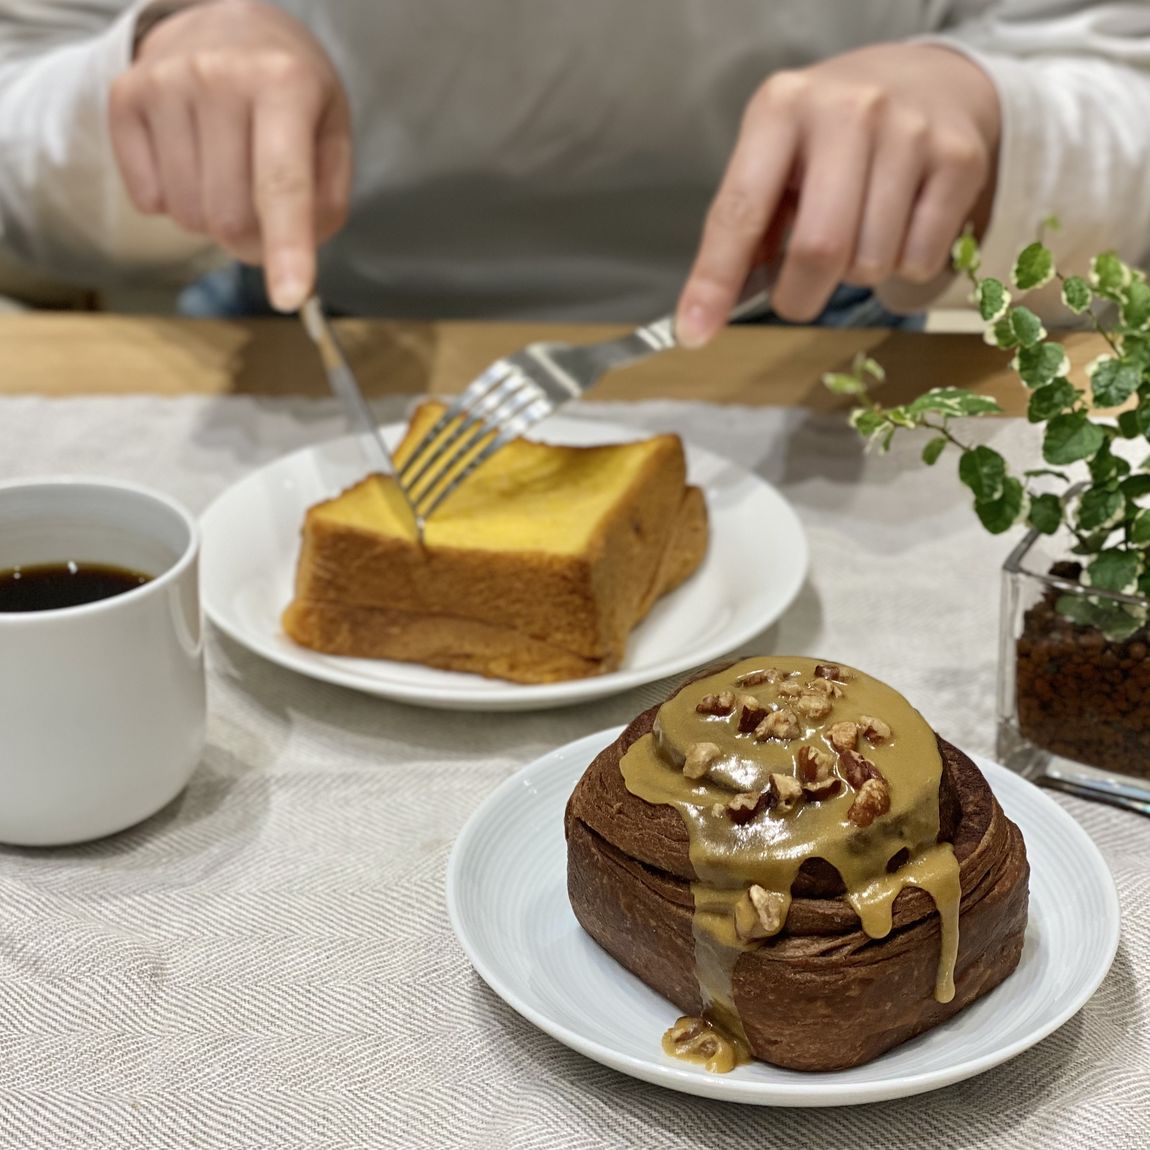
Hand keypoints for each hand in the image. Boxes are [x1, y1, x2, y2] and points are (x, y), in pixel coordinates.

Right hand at [109, 0, 350, 311]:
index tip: (289, 298)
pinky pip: (148, 199)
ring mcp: (165, 82)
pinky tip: (192, 161)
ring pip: (188, 214)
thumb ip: (325, 203)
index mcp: (284, 84)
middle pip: (229, 216)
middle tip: (264, 211)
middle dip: (251, 238)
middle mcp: (220, 76)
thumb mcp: (331, 135)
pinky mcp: (125, 96)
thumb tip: (291, 259)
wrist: (230, 24)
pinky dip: (173, 202)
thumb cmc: (291, 93)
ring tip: (228, 171)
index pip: (282, 184)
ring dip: (212, 218)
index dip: (287, 248)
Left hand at [676, 44, 1000, 344]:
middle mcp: (848, 111)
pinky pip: (920, 259)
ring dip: (856, 275)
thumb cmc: (827, 139)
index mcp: (782, 109)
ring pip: (872, 262)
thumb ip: (746, 227)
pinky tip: (899, 226)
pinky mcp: (961, 160)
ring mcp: (911, 131)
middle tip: (798, 293)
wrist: (924, 82)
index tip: (695, 332)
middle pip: (820, 250)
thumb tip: (709, 313)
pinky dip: (902, 266)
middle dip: (800, 296)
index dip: (716, 279)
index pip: (741, 210)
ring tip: (858, 233)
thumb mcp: (774, 158)